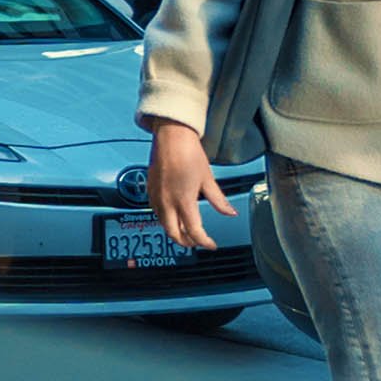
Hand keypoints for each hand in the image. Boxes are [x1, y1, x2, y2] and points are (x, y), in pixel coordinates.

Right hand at [146, 119, 233, 250]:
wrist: (171, 136)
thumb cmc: (188, 152)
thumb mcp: (208, 179)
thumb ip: (219, 200)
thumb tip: (230, 212)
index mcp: (183, 200)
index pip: (194, 231)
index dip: (204, 242)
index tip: (211, 244)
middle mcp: (167, 202)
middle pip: (174, 233)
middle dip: (186, 242)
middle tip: (197, 242)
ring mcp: (156, 197)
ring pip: (163, 224)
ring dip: (175, 231)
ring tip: (187, 230)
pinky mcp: (150, 190)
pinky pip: (156, 213)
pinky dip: (166, 220)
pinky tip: (173, 215)